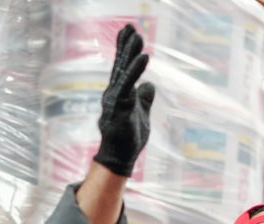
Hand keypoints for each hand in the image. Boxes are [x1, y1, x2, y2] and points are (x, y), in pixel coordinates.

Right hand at [94, 24, 155, 176]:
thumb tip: (149, 85)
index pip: (122, 68)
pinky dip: (135, 70)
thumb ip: (144, 99)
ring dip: (130, 53)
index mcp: (120, 93)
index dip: (125, 51)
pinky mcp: (119, 107)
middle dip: (126, 45)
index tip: (129, 32)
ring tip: (137, 36)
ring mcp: (115, 99)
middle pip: (121, 65)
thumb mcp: (142, 114)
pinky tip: (143, 57)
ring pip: (123, 71)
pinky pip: (128, 85)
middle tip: (132, 26)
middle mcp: (114, 93)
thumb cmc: (129, 138)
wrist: (121, 157)